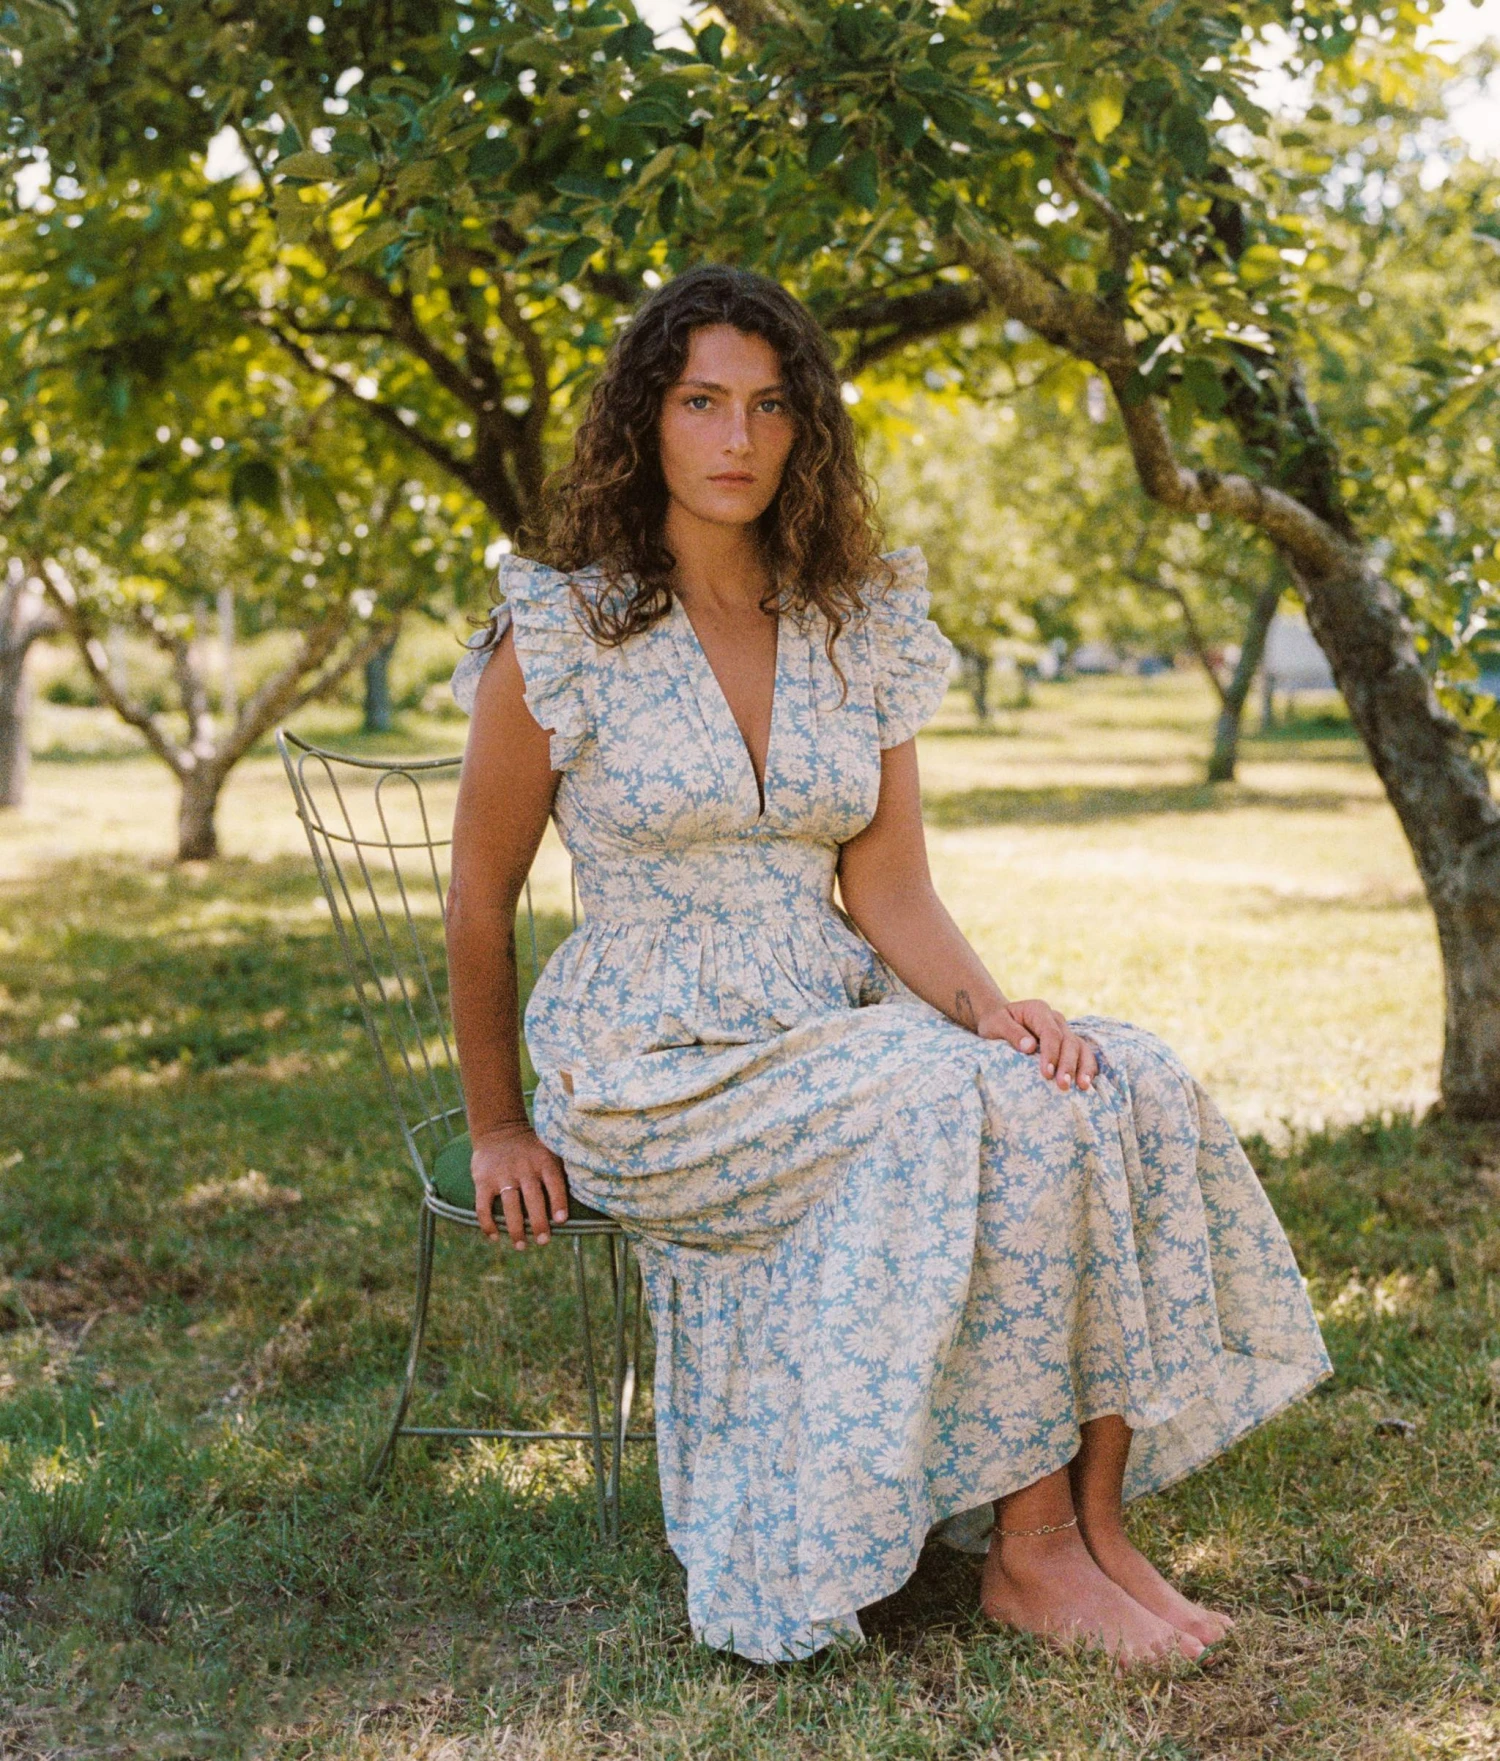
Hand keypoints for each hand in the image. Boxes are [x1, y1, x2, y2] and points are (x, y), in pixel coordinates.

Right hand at [470, 1122, 568, 1248]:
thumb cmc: (531, 1149)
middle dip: (539, 1223)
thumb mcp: (549, 1150)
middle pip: (533, 1199)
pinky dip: (488, 1224)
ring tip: (521, 1246)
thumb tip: (584, 1195)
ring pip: (510, 1206)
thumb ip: (562, 1170)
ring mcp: (502, 1174)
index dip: (558, 1202)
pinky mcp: (483, 1180)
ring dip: (516, 1229)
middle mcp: (524, 1168)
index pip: (554, 1182)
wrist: (498, 1129)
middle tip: (543, 1241)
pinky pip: (484, 1206)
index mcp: (544, 1160)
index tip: (561, 1221)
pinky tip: (495, 1237)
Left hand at [974, 999, 1097, 1093]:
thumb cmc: (995, 1023)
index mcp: (1039, 1011)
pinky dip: (1087, 1068)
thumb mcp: (995, 1024)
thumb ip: (1011, 1032)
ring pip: (1081, 1047)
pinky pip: (1083, 1054)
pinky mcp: (1067, 1043)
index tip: (1047, 1074)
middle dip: (1068, 1064)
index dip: (1051, 1053)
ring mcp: (1064, 1030)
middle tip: (1063, 1085)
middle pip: (1069, 1041)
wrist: (1001, 1020)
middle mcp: (1055, 1019)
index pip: (1050, 1033)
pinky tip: (1085, 1084)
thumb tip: (1030, 1047)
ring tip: (1082, 1087)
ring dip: (1083, 1067)